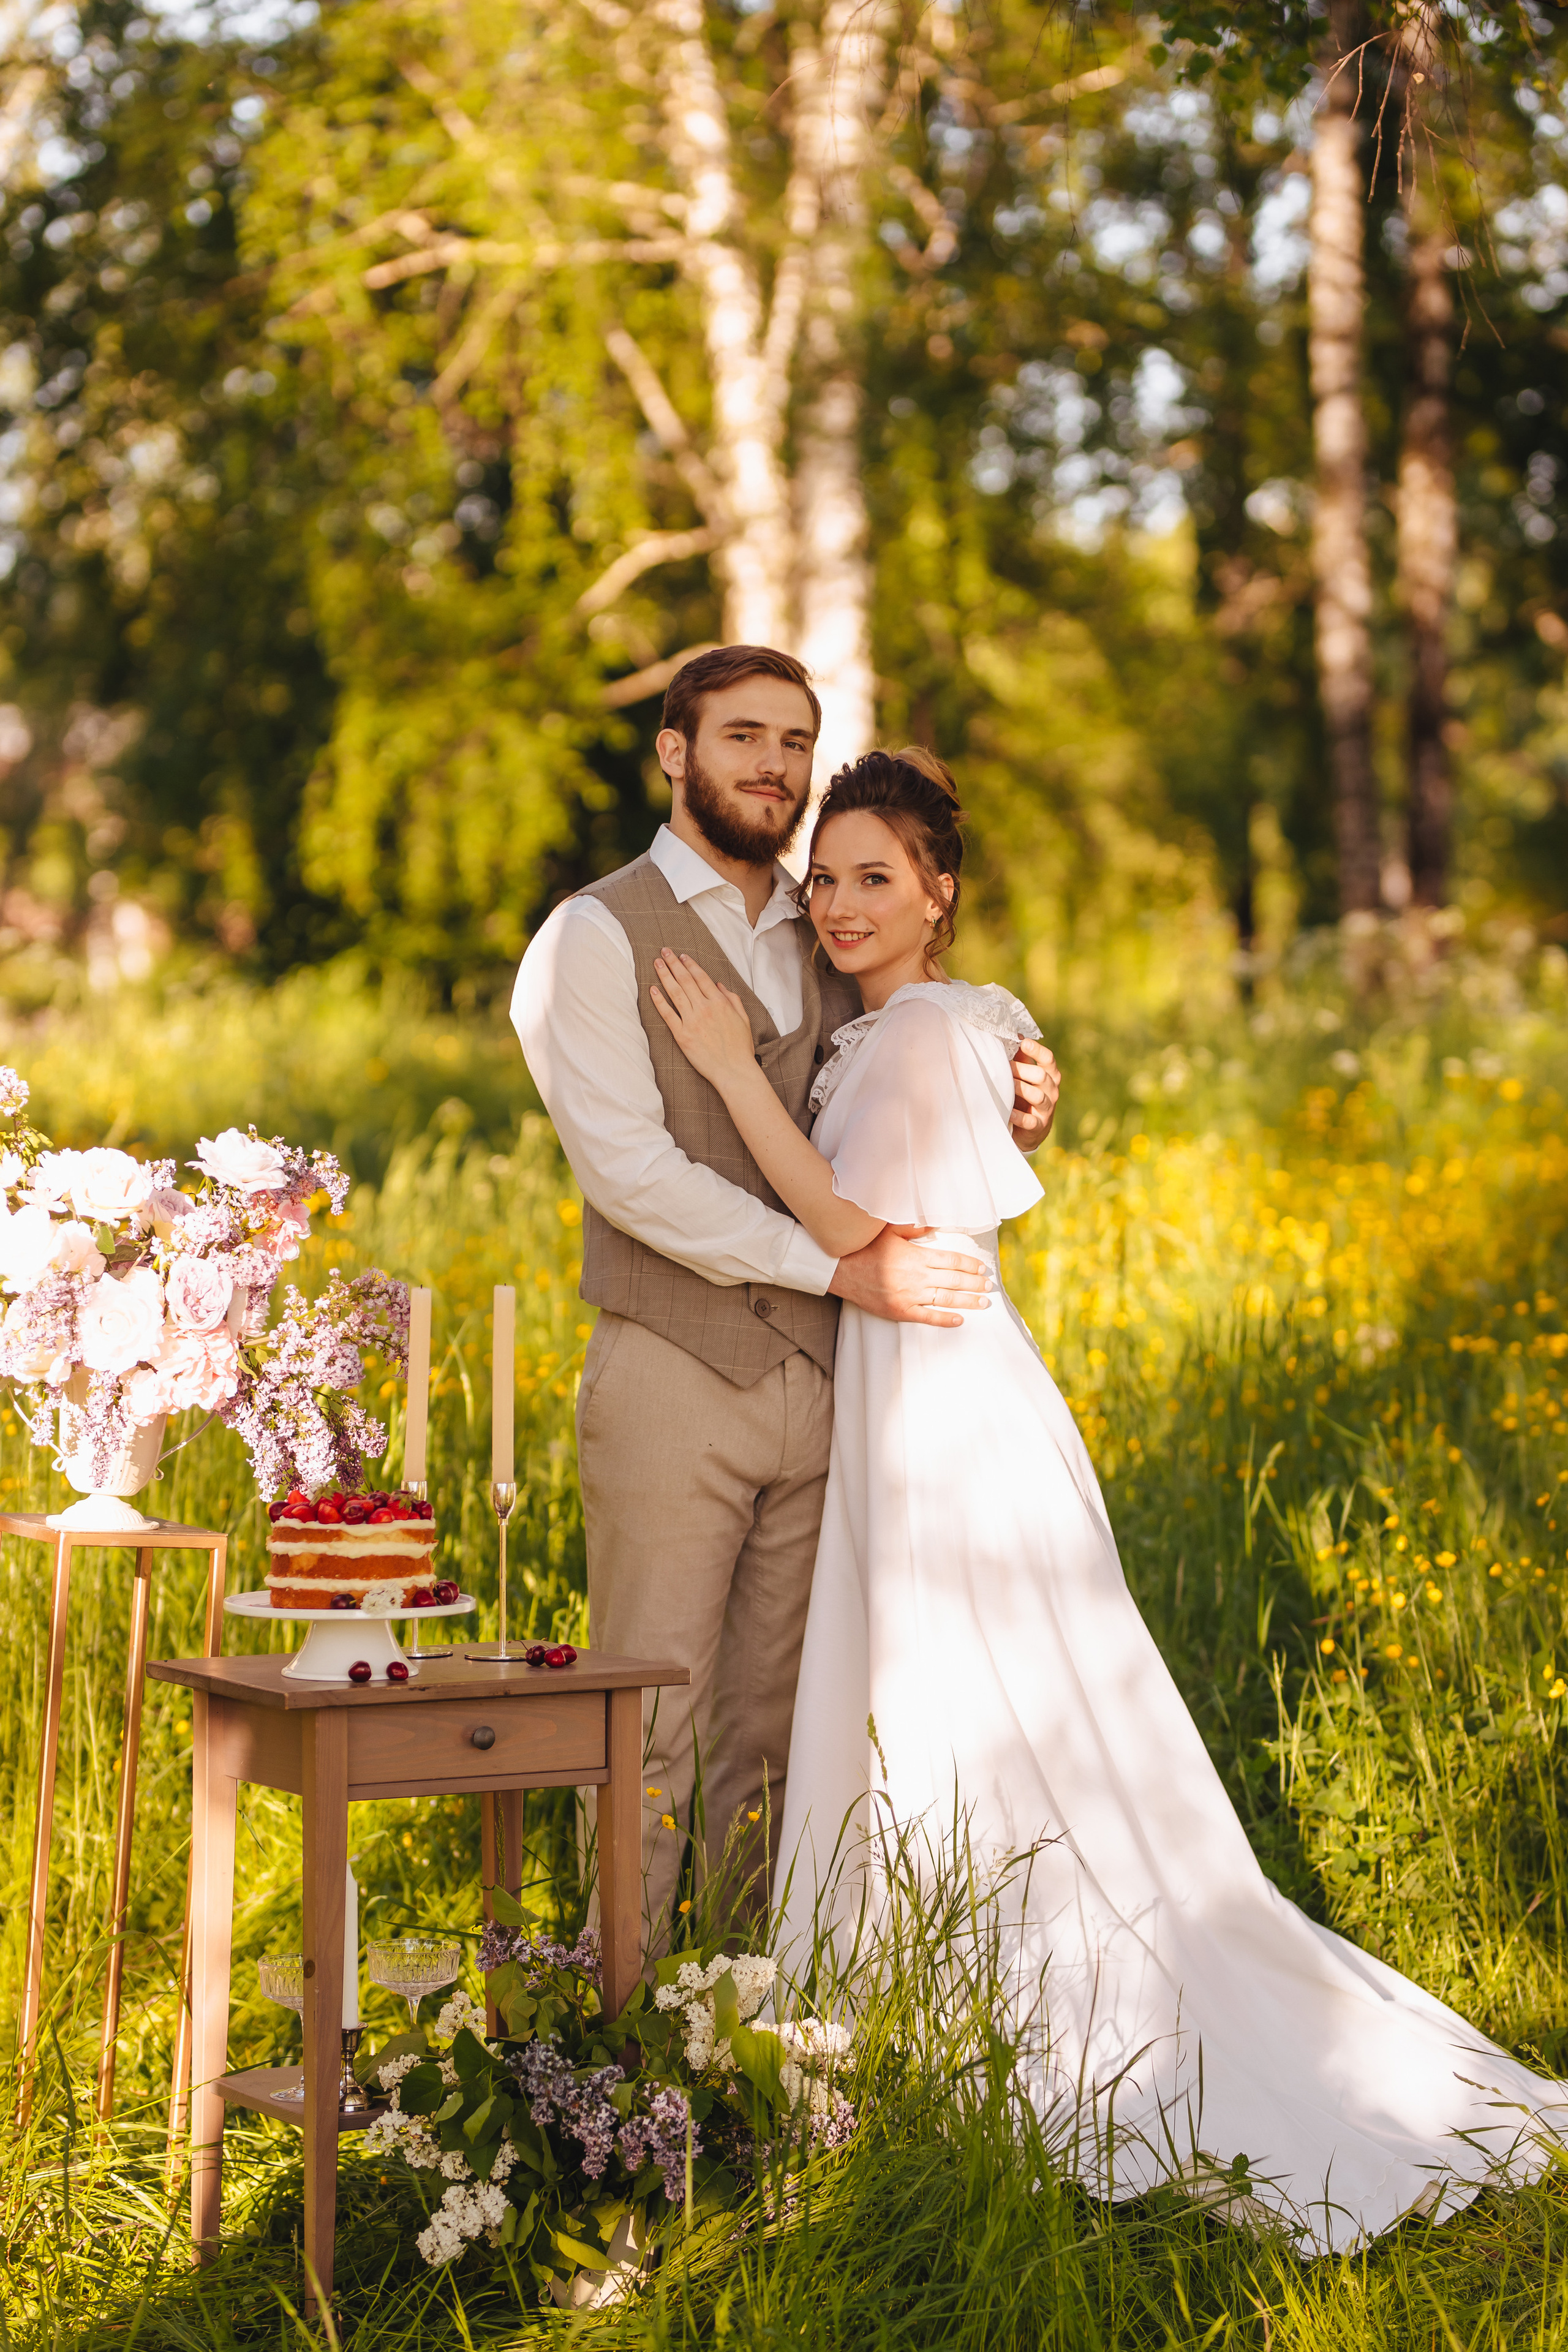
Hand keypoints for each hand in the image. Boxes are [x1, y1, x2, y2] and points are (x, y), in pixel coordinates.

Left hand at [650, 951, 757, 1090]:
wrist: (734, 1071)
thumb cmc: (741, 1047)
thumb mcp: (744, 1018)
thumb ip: (732, 998)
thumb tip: (718, 984)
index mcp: (720, 1002)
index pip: (701, 977)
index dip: (690, 964)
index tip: (681, 956)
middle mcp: (705, 1008)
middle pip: (685, 980)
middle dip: (673, 963)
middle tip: (663, 951)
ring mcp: (692, 1021)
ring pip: (675, 993)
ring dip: (664, 975)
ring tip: (656, 963)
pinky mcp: (682, 1035)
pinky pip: (668, 1015)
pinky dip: (659, 1001)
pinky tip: (652, 989)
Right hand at [828, 1228, 991, 1328]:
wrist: (841, 1270)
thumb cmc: (865, 1248)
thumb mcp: (889, 1231)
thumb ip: (914, 1228)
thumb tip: (937, 1226)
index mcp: (916, 1256)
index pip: (951, 1260)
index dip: (969, 1265)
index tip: (981, 1268)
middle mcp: (916, 1277)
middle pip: (953, 1281)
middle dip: (974, 1284)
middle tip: (989, 1286)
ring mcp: (909, 1296)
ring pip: (945, 1300)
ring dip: (968, 1301)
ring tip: (983, 1303)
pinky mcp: (900, 1311)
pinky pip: (927, 1317)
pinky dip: (945, 1319)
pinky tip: (959, 1319)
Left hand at [1010, 1038, 1060, 1148]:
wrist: (1032, 1130)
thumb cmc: (1026, 1096)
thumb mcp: (1026, 1077)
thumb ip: (1022, 1059)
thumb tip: (1014, 1035)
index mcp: (1050, 1075)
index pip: (1048, 1059)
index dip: (1036, 1050)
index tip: (1023, 1043)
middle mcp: (1052, 1090)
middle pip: (1041, 1075)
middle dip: (1021, 1070)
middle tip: (1003, 1066)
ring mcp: (1046, 1109)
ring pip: (1037, 1096)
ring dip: (1019, 1089)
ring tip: (1005, 1085)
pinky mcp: (1038, 1126)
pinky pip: (1030, 1120)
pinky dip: (1018, 1116)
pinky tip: (1008, 1112)